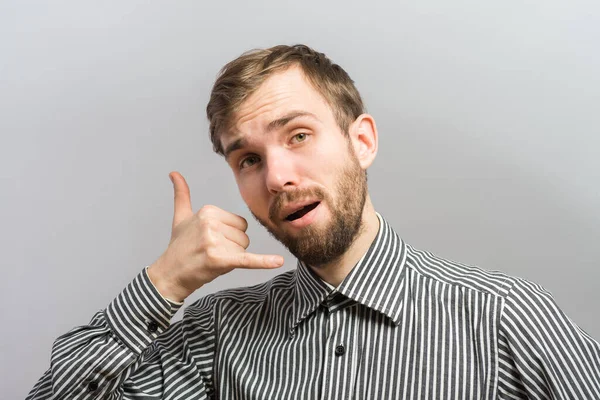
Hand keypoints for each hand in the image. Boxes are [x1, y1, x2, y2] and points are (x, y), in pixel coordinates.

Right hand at [147, 171, 283, 301]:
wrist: (170, 274)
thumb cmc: (179, 247)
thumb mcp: (181, 217)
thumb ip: (181, 194)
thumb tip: (174, 173)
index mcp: (208, 211)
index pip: (240, 223)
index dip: (229, 236)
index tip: (210, 241)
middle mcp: (211, 223)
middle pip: (244, 237)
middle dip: (231, 248)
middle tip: (210, 252)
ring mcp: (215, 241)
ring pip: (244, 250)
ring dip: (231, 258)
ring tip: (211, 259)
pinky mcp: (220, 260)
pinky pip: (248, 259)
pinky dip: (264, 262)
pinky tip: (278, 262)